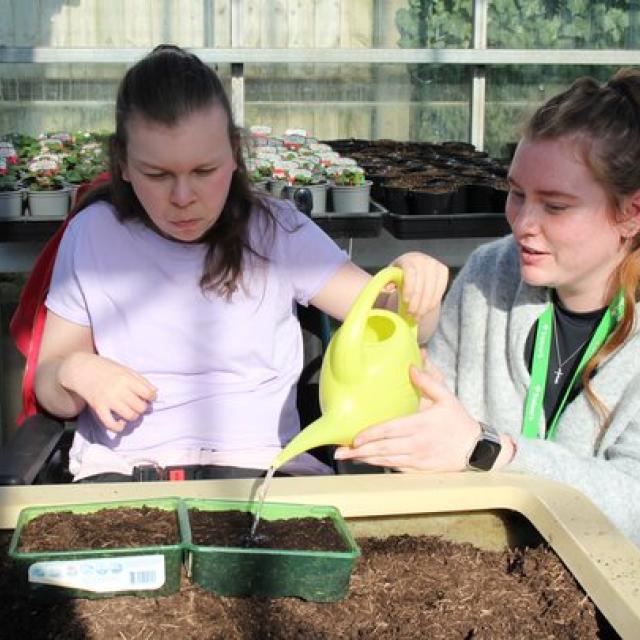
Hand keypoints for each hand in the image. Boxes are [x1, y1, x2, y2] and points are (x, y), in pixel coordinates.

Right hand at [58, 352, 156, 431]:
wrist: (82, 369)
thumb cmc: (106, 368)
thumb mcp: (126, 369)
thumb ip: (141, 380)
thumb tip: (155, 392)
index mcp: (127, 379)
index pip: (148, 393)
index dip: (152, 397)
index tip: (148, 397)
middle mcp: (119, 390)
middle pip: (141, 407)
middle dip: (143, 407)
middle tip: (139, 404)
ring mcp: (108, 400)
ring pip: (131, 416)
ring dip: (134, 416)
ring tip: (131, 411)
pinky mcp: (98, 408)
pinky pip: (111, 424)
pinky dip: (119, 427)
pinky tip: (121, 422)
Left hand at [334, 365, 479, 471]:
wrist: (477, 449)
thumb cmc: (459, 421)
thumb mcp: (447, 397)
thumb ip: (428, 381)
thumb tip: (411, 366)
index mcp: (421, 424)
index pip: (391, 430)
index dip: (371, 435)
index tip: (355, 438)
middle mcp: (417, 444)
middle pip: (384, 449)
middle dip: (359, 451)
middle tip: (339, 453)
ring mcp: (418, 459)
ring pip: (387, 461)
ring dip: (366, 460)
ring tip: (348, 457)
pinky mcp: (420, 470)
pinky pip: (396, 469)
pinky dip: (380, 466)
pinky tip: (368, 462)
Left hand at [387, 252, 448, 321]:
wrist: (416, 266)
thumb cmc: (400, 274)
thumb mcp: (391, 276)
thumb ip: (387, 282)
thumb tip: (387, 288)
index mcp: (408, 260)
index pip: (410, 273)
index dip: (409, 288)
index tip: (406, 301)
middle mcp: (423, 260)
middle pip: (423, 283)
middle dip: (417, 302)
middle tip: (411, 315)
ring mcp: (435, 265)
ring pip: (432, 288)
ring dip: (425, 305)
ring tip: (417, 317)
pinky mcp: (443, 271)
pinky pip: (440, 289)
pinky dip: (433, 302)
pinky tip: (426, 310)